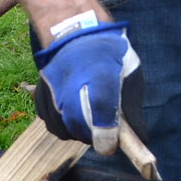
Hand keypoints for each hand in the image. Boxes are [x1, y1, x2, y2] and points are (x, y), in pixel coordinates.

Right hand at [32, 22, 142, 154]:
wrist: (77, 34)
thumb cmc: (110, 57)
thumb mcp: (130, 74)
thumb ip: (131, 108)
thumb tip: (139, 140)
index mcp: (101, 71)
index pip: (101, 107)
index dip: (107, 131)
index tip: (111, 146)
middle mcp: (71, 80)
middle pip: (79, 124)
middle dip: (95, 136)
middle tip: (106, 133)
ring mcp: (52, 87)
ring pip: (65, 129)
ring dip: (80, 133)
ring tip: (91, 122)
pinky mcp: (40, 94)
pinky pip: (52, 124)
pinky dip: (65, 126)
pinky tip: (75, 115)